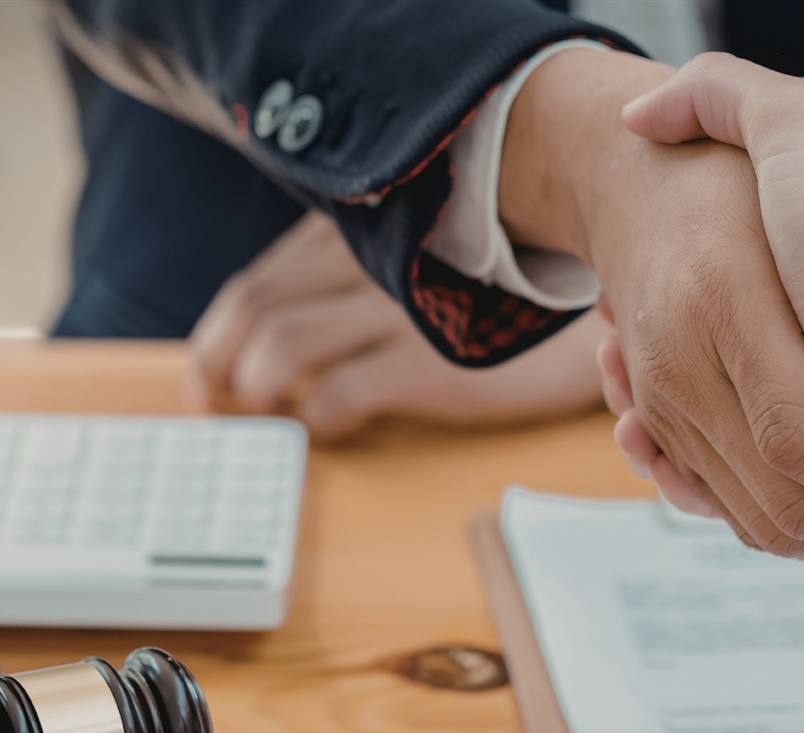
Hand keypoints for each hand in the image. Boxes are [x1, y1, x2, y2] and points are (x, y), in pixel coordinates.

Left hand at [189, 213, 603, 437]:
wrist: (595, 321)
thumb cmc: (503, 301)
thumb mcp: (424, 266)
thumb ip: (360, 278)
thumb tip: (287, 331)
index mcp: (363, 233)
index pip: (260, 279)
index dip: (217, 333)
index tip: (208, 374)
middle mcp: (371, 261)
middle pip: (256, 308)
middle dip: (217, 364)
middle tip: (215, 405)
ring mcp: (400, 310)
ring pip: (285, 347)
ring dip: (258, 391)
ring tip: (266, 418)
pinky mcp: (432, 362)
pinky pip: (343, 394)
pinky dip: (321, 419)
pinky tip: (331, 429)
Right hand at [502, 51, 803, 557]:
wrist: (630, 183)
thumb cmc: (744, 165)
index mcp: (726, 294)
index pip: (799, 438)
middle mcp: (679, 358)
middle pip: (776, 495)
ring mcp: (659, 396)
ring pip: (748, 516)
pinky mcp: (657, 418)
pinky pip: (716, 505)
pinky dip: (779, 520)